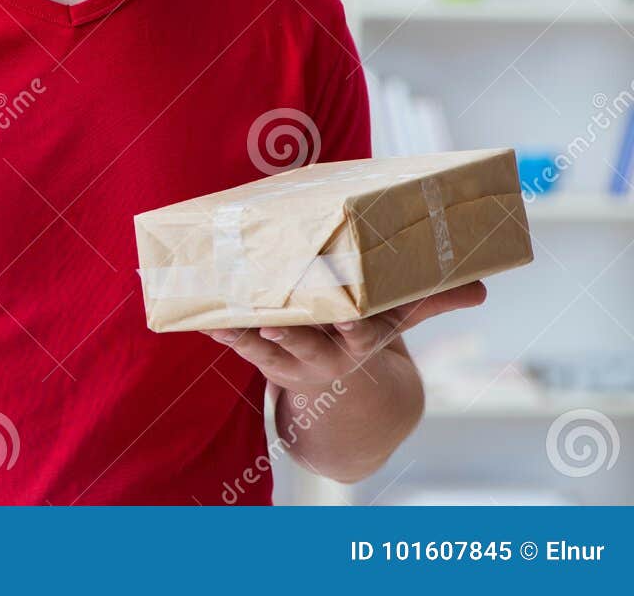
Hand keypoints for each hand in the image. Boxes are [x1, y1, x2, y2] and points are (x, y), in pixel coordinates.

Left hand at [208, 280, 487, 394]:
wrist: (348, 400)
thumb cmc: (369, 335)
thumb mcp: (401, 320)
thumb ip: (433, 300)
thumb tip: (481, 286)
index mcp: (363, 341)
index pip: (363, 334)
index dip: (355, 327)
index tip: (348, 319)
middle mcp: (328, 355)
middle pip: (310, 347)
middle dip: (295, 337)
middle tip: (275, 326)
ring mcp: (294, 360)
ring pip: (269, 353)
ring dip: (248, 339)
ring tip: (227, 323)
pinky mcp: (266, 358)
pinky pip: (242, 347)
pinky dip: (224, 334)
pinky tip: (205, 320)